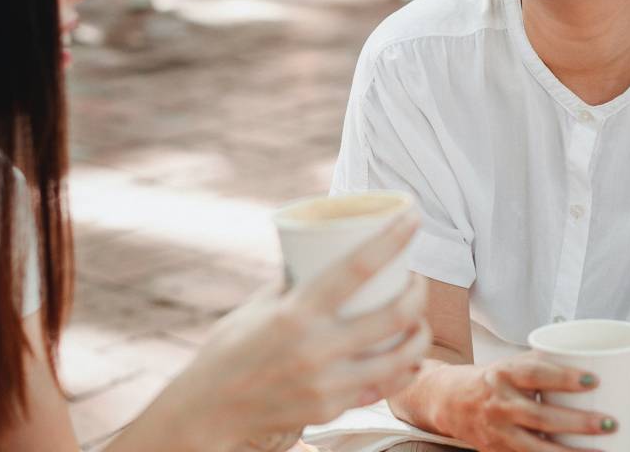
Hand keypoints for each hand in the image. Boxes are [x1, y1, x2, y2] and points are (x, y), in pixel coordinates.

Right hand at [151, 212, 431, 448]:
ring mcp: (328, 384)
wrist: (209, 410)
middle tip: (417, 280)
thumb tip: (325, 256)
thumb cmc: (230, 350)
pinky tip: (409, 358)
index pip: (357, 268)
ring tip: (418, 320)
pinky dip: (402, 370)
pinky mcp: (331, 410)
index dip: (391, 238)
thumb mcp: (258, 306)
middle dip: (418, 292)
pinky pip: (381, 388)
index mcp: (295, 313)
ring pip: (400, 358)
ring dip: (420, 334)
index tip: (412, 217)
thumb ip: (295, 284)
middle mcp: (316, 349)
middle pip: (394, 315)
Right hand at [440, 351, 618, 450]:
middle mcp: (498, 404)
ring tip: (603, 451)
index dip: (564, 377)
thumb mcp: (512, 365)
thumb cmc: (494, 380)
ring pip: (537, 447)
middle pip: (540, 416)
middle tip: (610, 423)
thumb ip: (544, 363)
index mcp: (503, 374)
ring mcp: (498, 432)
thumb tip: (591, 359)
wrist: (451, 402)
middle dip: (578, 422)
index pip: (534, 374)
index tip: (594, 379)